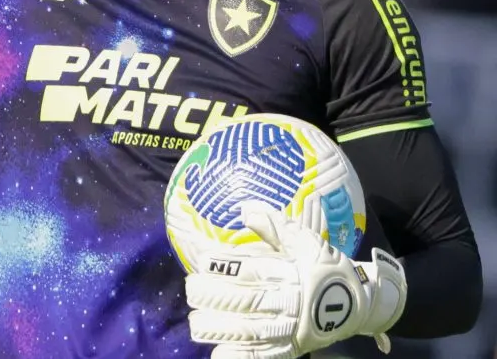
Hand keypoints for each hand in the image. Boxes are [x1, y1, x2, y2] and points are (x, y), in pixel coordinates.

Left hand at [184, 202, 406, 358]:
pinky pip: (263, 356)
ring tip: (196, 323)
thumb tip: (245, 208)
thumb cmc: (326, 267)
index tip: (201, 263)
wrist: (359, 303)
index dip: (224, 267)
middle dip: (213, 298)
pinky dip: (240, 356)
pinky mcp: (291, 348)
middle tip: (191, 291)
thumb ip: (275, 225)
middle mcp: (287, 301)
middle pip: (244, 302)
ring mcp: (289, 328)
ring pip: (249, 331)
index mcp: (289, 273)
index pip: (251, 270)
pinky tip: (218, 354)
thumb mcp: (307, 240)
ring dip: (219, 328)